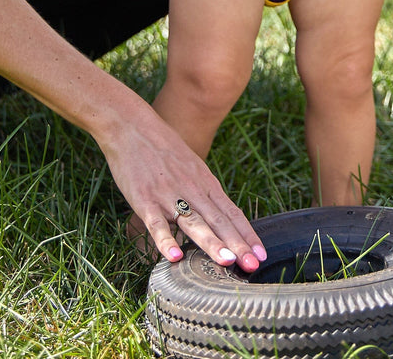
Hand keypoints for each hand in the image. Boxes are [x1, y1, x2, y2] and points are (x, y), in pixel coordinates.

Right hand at [100, 108, 266, 271]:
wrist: (131, 125)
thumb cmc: (161, 146)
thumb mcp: (190, 164)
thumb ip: (203, 189)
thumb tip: (218, 214)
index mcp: (204, 182)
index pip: (231, 212)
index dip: (246, 234)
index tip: (261, 256)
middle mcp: (191, 189)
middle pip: (218, 220)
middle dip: (237, 244)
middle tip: (253, 266)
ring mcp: (168, 195)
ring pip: (193, 223)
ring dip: (211, 243)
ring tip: (227, 262)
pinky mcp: (144, 200)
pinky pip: (156, 224)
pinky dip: (165, 240)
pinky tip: (174, 257)